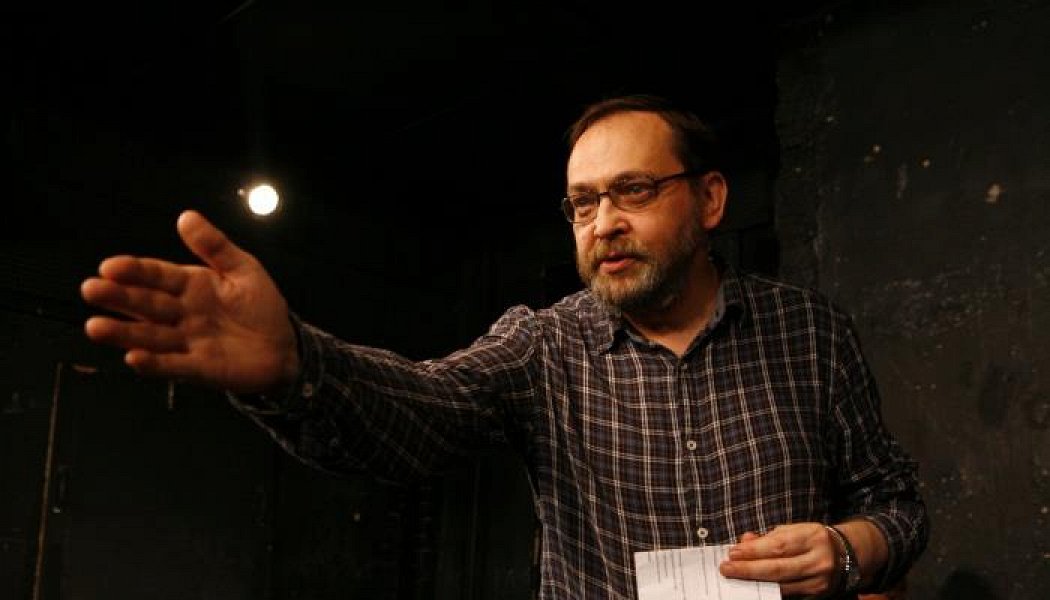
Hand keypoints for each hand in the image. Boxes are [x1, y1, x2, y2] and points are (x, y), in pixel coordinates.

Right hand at [81, 210, 298, 392]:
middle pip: (146, 304)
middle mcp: (182, 313)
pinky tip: (133, 358)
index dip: (134, 271)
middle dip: (118, 297)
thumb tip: (186, 216)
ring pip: (150, 336)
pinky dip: (154, 364)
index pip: (157, 275)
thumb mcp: (244, 270)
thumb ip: (215, 246)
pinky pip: (173, 366)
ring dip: (124, 333)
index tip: (109, 266)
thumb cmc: (261, 306)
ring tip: (95, 327)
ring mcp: (187, 342)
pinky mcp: (198, 369)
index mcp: (191, 285)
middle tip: (91, 290)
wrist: (284, 348)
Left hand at [718, 523, 836, 597]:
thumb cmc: (810, 539)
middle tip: (726, 568)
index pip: (778, 546)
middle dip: (748, 570)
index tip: (732, 553)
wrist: (845, 554)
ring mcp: (819, 581)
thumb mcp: (792, 530)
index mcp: (813, 537)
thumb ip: (768, 537)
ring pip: (781, 586)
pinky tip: (752, 587)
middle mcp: (819, 560)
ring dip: (754, 582)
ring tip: (735, 577)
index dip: (753, 551)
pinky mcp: (817, 595)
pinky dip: (767, 591)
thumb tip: (743, 543)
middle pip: (778, 569)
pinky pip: (787, 595)